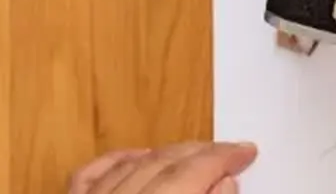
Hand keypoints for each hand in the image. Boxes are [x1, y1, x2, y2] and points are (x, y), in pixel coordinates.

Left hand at [68, 142, 256, 193]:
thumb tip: (226, 184)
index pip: (193, 172)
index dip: (224, 157)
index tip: (246, 151)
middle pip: (165, 163)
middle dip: (202, 152)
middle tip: (230, 152)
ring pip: (132, 165)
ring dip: (167, 154)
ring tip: (194, 153)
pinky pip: (89, 177)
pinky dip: (116, 161)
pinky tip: (136, 155)